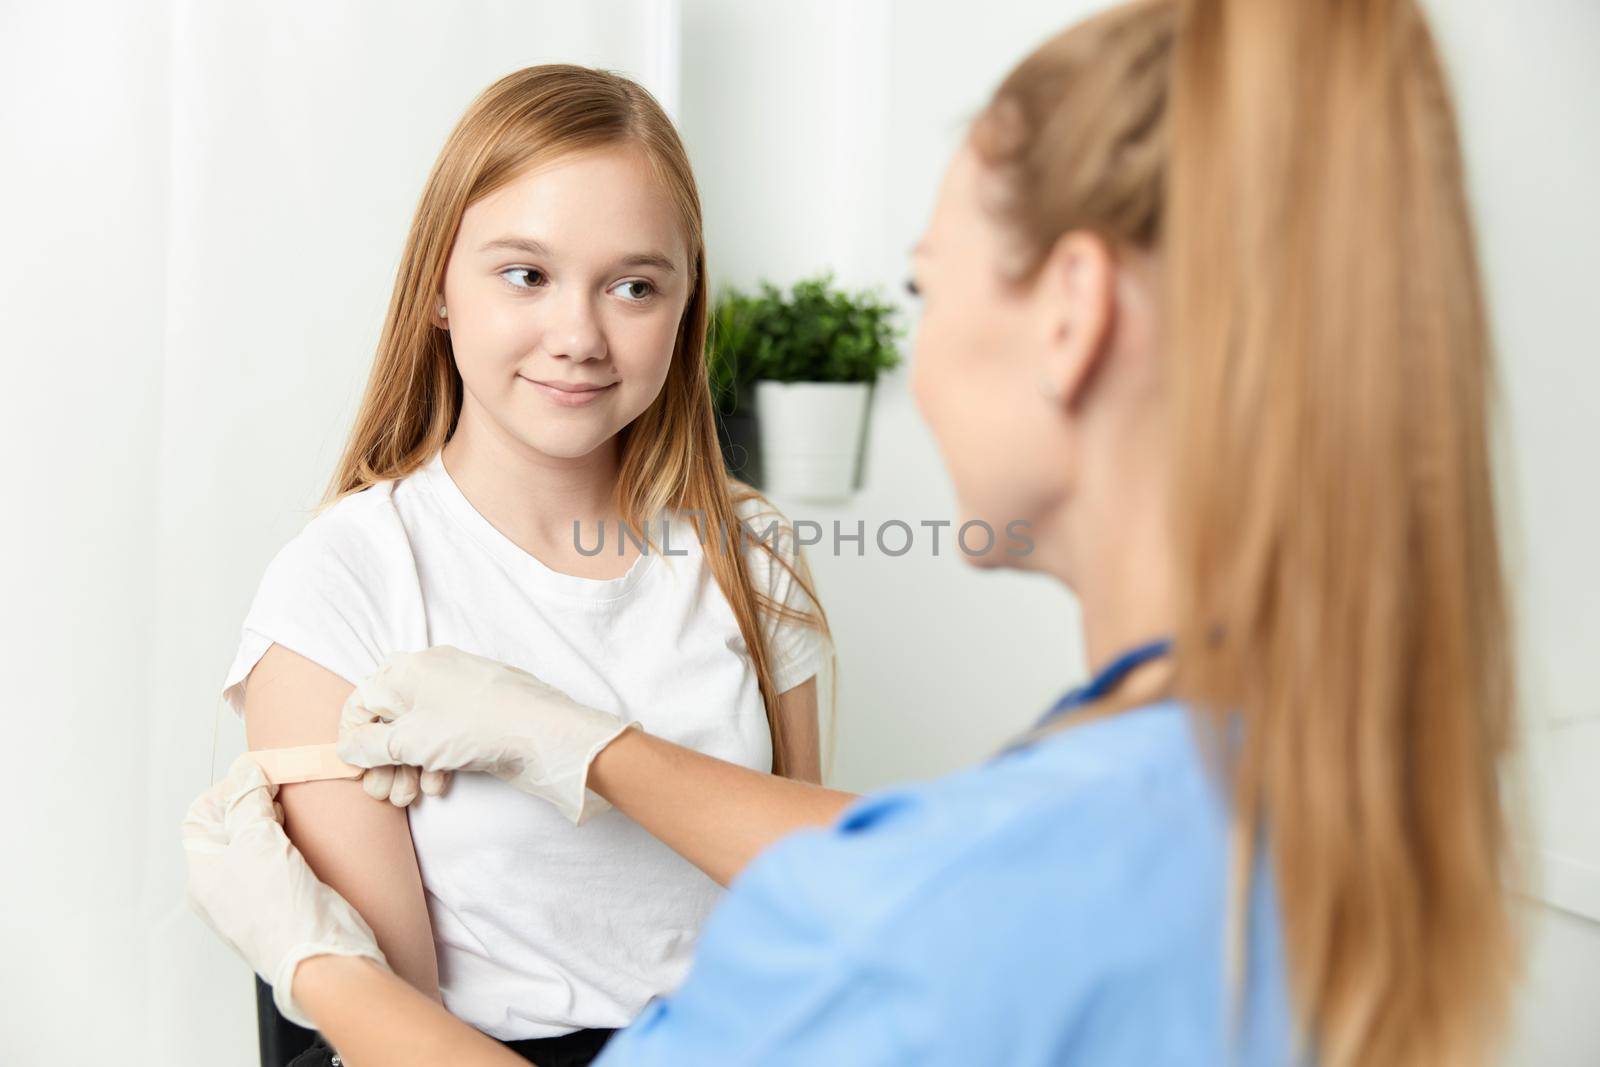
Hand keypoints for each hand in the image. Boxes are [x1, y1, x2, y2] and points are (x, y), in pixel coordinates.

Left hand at [181, 754, 390, 1027]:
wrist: (320, 954)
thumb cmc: (279, 911)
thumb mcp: (255, 841)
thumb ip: (247, 801)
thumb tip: (246, 772)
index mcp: (202, 874)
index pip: (201, 816)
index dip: (226, 791)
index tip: (256, 777)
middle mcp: (222, 884)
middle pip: (229, 825)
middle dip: (252, 801)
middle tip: (277, 788)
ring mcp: (252, 892)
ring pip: (255, 840)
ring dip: (272, 818)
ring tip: (291, 809)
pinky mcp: (283, 896)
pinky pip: (278, 857)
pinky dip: (289, 838)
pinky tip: (304, 832)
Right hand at [336, 645, 640, 823]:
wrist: (544, 734)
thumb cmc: (474, 727)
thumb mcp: (409, 740)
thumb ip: (370, 746)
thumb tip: (348, 747)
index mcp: (408, 669)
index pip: (363, 700)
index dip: (353, 737)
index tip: (355, 768)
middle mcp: (431, 675)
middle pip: (390, 720)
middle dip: (382, 761)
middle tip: (383, 794)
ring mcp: (459, 694)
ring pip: (419, 733)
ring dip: (407, 768)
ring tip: (409, 797)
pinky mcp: (480, 715)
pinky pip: (446, 737)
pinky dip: (436, 761)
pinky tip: (439, 785)